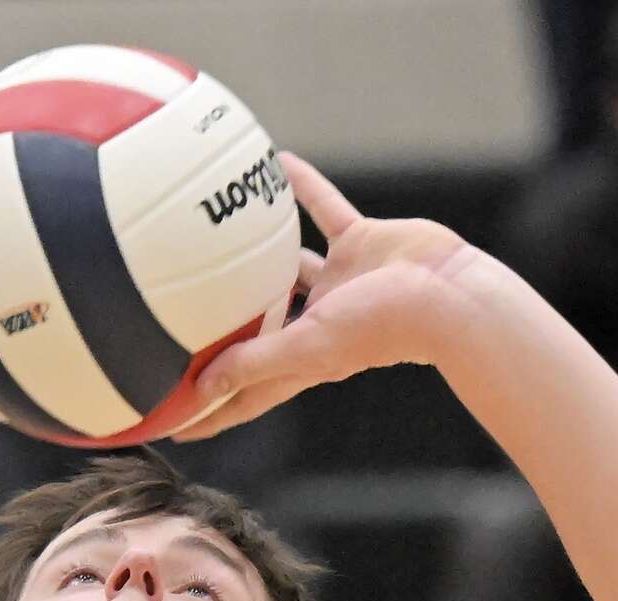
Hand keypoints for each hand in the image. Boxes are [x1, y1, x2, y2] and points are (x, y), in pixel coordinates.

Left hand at [173, 153, 476, 441]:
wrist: (449, 294)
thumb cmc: (384, 328)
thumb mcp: (309, 348)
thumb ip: (254, 364)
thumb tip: (199, 388)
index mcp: (299, 359)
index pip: (242, 393)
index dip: (207, 410)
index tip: (168, 421)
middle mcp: (313, 324)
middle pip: (255, 331)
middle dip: (220, 334)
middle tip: (173, 322)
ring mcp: (338, 284)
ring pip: (285, 267)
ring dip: (257, 254)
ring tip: (219, 235)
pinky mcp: (360, 245)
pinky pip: (322, 209)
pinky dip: (303, 187)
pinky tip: (277, 162)